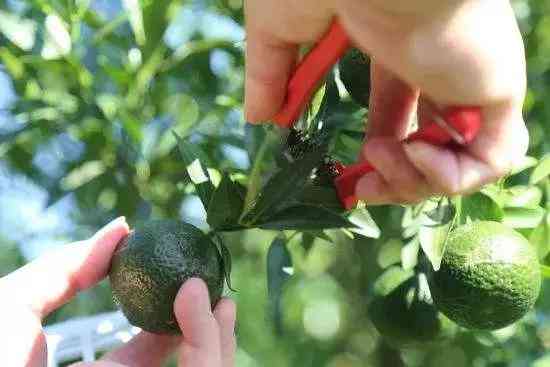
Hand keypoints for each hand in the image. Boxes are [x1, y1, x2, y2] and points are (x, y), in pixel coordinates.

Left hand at [0, 217, 235, 366]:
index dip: (177, 316)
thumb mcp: (18, 302)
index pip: (150, 350)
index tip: (192, 283)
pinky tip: (214, 310)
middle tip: (222, 294)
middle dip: (211, 330)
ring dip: (220, 337)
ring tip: (223, 298)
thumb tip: (122, 227)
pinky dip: (210, 347)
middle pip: (187, 364)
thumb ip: (69, 267)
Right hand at [244, 0, 527, 203]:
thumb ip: (269, 76)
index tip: (347, 179)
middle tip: (362, 188)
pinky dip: (453, 178)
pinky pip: (494, 158)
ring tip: (379, 160)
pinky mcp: (496, 90)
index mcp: (397, 46)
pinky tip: (415, 154)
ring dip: (416, 183)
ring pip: (463, 160)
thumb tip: (256, 118)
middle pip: (429, 142)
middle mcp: (440, 65)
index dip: (376, 152)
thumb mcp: (278, 32)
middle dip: (394, 180)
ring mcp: (470, 80)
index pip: (396, 112)